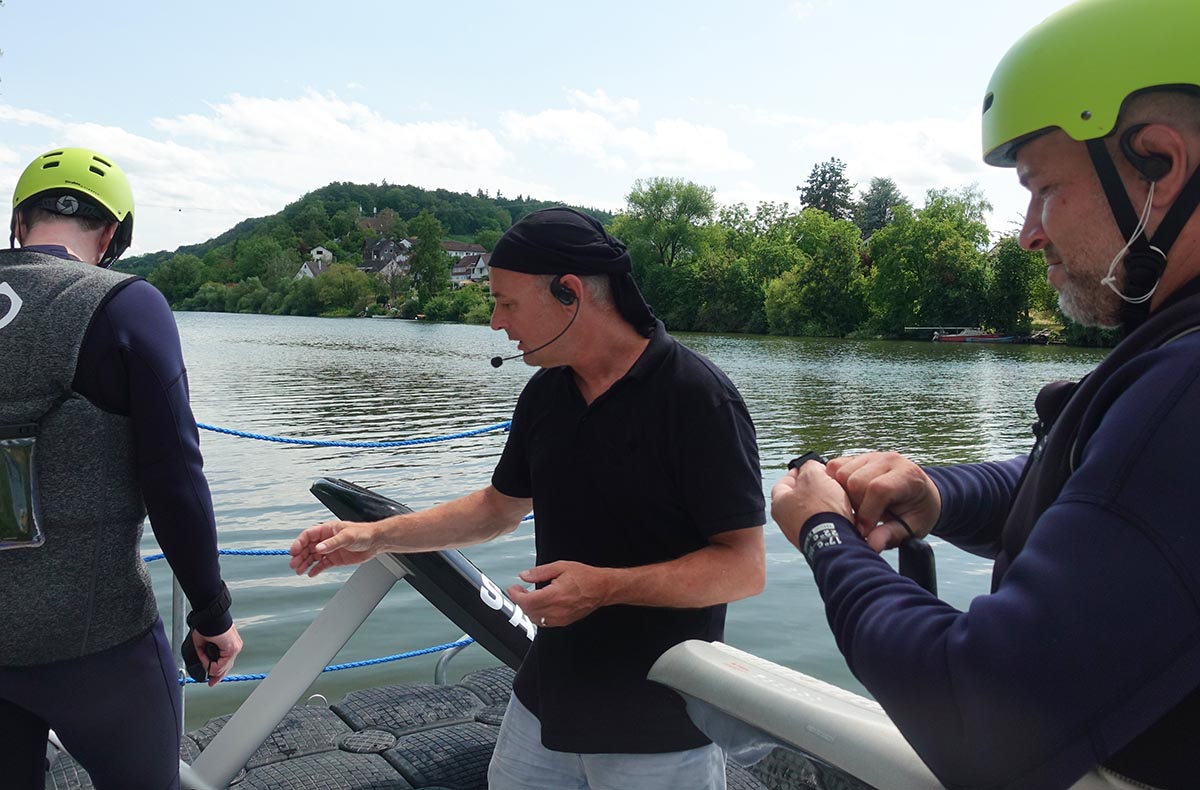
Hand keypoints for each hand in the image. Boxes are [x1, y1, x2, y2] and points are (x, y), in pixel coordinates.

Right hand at [193, 623, 243, 687]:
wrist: (209, 616)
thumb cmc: (206, 627)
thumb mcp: (202, 645)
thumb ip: (205, 657)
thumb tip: (206, 668)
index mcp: (229, 645)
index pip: (226, 663)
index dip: (218, 673)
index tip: (212, 680)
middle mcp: (234, 647)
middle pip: (226, 667)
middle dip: (217, 676)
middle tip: (211, 683)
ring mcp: (235, 648)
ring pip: (223, 668)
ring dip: (210, 667)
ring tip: (203, 660)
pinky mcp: (232, 649)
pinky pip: (220, 664)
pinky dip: (211, 664)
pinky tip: (206, 659)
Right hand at [288, 520, 380, 576]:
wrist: (375, 542)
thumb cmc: (363, 533)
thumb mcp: (347, 537)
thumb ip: (332, 543)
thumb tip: (318, 548)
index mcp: (327, 530)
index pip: (308, 535)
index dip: (299, 543)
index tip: (293, 552)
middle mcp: (326, 540)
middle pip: (308, 547)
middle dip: (300, 556)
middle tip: (294, 564)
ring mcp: (330, 550)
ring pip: (313, 557)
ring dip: (305, 563)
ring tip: (299, 571)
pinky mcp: (335, 559)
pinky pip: (322, 564)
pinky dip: (316, 569)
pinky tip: (310, 573)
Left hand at [507, 561, 609, 627]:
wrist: (602, 588)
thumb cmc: (585, 577)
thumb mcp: (561, 566)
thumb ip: (540, 572)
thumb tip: (524, 576)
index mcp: (555, 594)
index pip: (528, 601)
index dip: (516, 595)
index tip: (513, 588)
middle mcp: (558, 609)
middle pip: (529, 611)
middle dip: (520, 601)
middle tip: (519, 590)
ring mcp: (561, 618)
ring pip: (535, 619)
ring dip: (528, 609)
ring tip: (529, 596)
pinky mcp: (564, 622)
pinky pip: (544, 622)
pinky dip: (537, 614)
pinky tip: (539, 604)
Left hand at [771, 459, 853, 547]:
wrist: (836, 540)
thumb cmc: (821, 509)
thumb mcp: (814, 475)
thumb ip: (810, 466)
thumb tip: (811, 467)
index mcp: (779, 504)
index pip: (784, 481)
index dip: (798, 471)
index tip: (809, 468)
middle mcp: (785, 521)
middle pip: (798, 497)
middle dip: (813, 487)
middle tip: (826, 481)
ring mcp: (799, 533)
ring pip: (812, 511)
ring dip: (824, 503)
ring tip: (838, 497)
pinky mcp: (815, 541)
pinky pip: (822, 524)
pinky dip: (830, 517)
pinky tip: (842, 513)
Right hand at [826, 452, 940, 551]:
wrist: (919, 494)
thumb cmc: (917, 511)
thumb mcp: (912, 527)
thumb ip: (892, 535)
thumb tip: (873, 544)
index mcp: (908, 475)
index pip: (879, 488)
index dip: (868, 512)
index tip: (865, 531)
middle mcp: (889, 460)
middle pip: (855, 481)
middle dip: (855, 506)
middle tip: (863, 520)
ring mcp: (871, 456)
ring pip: (841, 473)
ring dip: (844, 496)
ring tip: (858, 508)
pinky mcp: (857, 457)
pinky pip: (834, 467)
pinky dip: (836, 484)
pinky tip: (850, 497)